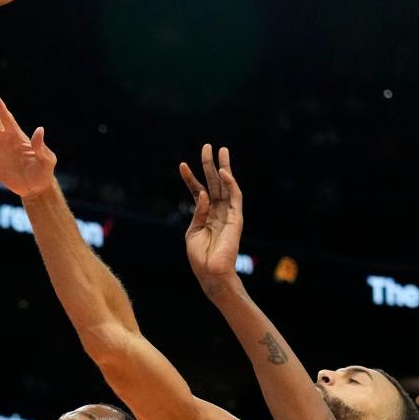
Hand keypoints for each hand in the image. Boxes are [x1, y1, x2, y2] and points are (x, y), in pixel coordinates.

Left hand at [179, 145, 243, 285]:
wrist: (211, 273)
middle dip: (210, 164)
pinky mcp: (236, 218)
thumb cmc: (200, 258)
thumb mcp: (193, 232)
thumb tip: (202, 193)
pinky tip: (223, 172)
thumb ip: (197, 212)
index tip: (182, 165)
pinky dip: (230, 183)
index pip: (198, 191)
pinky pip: (235, 197)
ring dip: (223, 167)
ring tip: (219, 150)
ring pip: (226, 185)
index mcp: (205, 215)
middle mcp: (218, 212)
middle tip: (207, 146)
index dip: (190, 178)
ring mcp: (228, 214)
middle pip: (214, 183)